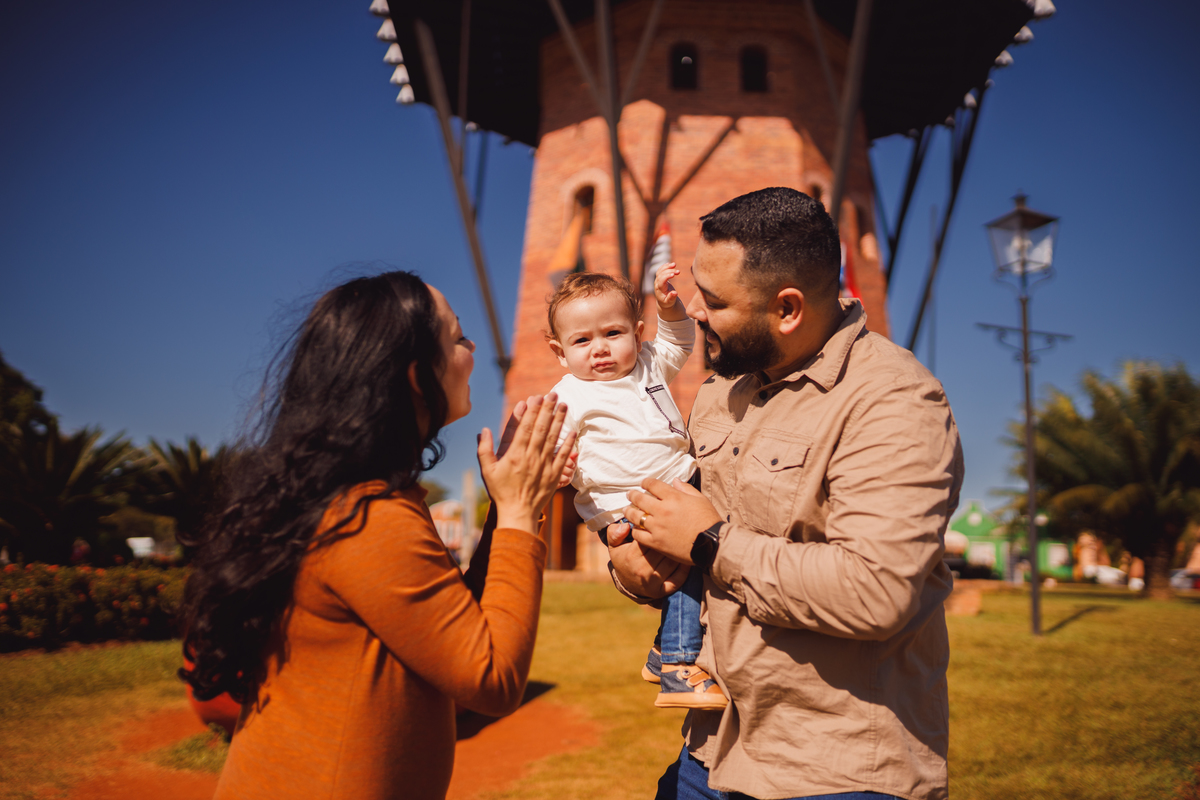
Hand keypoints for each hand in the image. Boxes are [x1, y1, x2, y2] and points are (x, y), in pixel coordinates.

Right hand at [478, 394, 575, 533]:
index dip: (532, 411)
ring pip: (553, 438)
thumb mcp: (487, 471)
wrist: (518, 513)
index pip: (526, 427)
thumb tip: (484, 430)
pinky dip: (569, 443)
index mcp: (515, 454)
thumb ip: (484, 449)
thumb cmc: (501, 492)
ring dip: (559, 421)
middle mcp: (532, 457)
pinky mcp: (554, 474)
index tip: (537, 397)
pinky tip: (572, 431)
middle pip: (542, 428)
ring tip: (564, 405)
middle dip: (548, 409)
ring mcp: (545, 465)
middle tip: (554, 394)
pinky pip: (563, 456)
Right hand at [605, 521, 688, 598]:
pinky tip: (686, 560)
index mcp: (631, 555)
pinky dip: (684, 569)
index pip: (649, 537)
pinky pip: (678, 579)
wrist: (627, 583)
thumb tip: (625, 525)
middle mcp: (642, 569)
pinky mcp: (661, 591)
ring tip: (683, 542)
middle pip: (663, 549)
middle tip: (677, 530)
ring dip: (679, 552)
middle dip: (670, 539)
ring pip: (672, 562)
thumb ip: (614, 533)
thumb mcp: (615, 546)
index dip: (657, 529)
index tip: (663, 523)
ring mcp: (652, 581)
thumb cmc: (624, 558)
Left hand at [625, 477, 722, 564]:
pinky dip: (635, 530)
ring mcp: (657, 527)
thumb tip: (674, 481)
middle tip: (629, 494)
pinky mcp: (656, 542)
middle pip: (640, 498)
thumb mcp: (700, 499)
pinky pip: (638, 534)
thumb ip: (685, 489)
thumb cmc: (708, 520)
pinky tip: (635, 528)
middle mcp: (662, 510)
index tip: (643, 483)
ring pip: (635, 516)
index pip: (653, 485)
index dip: (646, 482)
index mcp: (673, 497)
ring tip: (626, 510)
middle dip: (632, 495)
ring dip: (629, 511)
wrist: (712, 544)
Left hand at [653, 263, 681, 313]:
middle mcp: (657, 284)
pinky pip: (660, 270)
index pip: (661, 281)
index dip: (666, 277)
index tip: (674, 274)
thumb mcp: (670, 302)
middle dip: (669, 271)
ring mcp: (657, 280)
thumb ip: (671, 298)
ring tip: (674, 264)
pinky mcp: (660, 278)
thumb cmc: (667, 302)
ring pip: (660, 271)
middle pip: (661, 275)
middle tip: (679, 272)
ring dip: (667, 267)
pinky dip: (665, 266)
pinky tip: (670, 264)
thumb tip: (675, 293)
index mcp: (659, 290)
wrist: (664, 301)